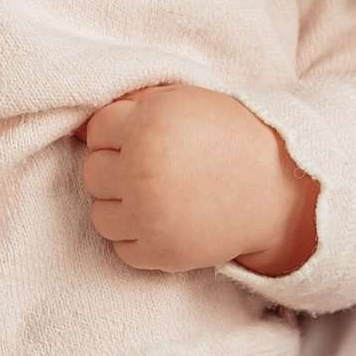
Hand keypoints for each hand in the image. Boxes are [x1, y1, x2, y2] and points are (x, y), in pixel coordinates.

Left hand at [81, 85, 317, 279]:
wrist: (278, 188)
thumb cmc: (228, 137)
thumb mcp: (183, 102)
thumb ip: (132, 104)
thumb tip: (77, 130)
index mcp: (149, 127)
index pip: (97, 131)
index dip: (122, 134)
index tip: (151, 139)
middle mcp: (143, 171)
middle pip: (92, 174)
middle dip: (118, 169)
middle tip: (158, 168)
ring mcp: (151, 216)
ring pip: (101, 215)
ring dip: (124, 207)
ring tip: (161, 196)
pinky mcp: (162, 253)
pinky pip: (122, 249)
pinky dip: (140, 238)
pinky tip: (169, 221)